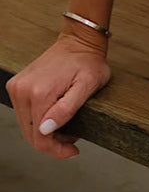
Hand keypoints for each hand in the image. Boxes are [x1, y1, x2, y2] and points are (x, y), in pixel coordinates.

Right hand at [6, 32, 110, 158]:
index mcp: (39, 93)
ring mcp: (17, 87)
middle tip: (72, 139)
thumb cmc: (88, 62)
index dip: (56, 150)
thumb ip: (67, 109)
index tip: (73, 150)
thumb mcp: (87, 86)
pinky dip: (38, 121)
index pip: (40, 137)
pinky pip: (24, 113)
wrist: (78, 40)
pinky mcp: (17, 85)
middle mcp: (22, 90)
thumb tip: (47, 129)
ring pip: (26, 126)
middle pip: (30, 134)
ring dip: (45, 133)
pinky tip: (55, 118)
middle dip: (52, 142)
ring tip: (67, 127)